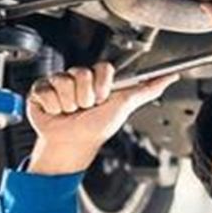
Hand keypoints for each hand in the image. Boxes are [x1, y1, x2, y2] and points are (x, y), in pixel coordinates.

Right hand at [26, 62, 177, 174]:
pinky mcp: (40, 91)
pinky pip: (46, 90)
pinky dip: (53, 106)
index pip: (100, 68)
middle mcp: (77, 78)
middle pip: (81, 74)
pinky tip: (56, 112)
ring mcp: (58, 83)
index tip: (102, 98)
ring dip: (68, 104)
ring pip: (63, 82)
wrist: (72, 144)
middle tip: (84, 108)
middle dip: (85, 97)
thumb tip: (171, 77)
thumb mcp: (125, 106)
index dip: (102, 85)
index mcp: (96, 79)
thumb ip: (147, 89)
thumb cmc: (97, 127)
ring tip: (69, 112)